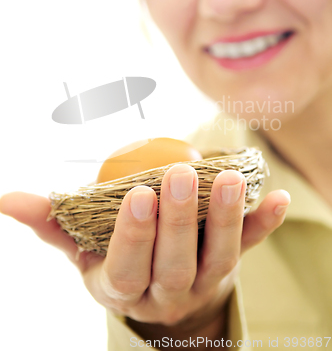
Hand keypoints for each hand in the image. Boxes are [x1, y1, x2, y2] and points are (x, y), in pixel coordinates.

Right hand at [0, 164, 289, 330]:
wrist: (162, 294)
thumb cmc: (117, 264)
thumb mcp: (81, 251)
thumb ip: (53, 225)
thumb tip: (9, 198)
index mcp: (124, 285)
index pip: (127, 266)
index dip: (134, 235)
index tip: (138, 194)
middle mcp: (165, 291)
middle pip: (176, 263)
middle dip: (180, 222)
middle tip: (181, 175)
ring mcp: (203, 283)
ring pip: (218, 257)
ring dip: (227, 218)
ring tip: (231, 178)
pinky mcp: (229, 267)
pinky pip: (251, 248)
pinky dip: (264, 224)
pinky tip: (276, 197)